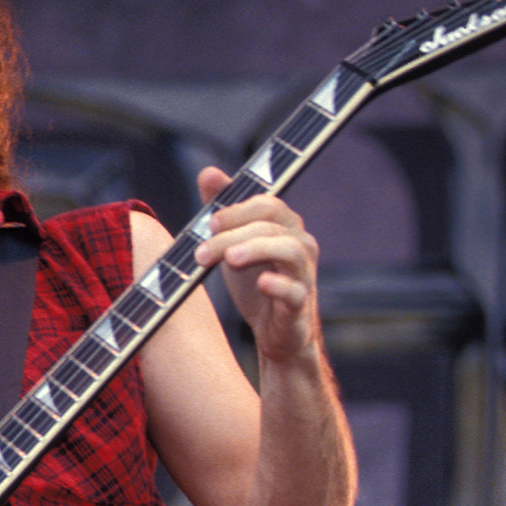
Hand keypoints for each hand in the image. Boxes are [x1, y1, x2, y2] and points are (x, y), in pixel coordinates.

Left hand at [193, 166, 323, 362]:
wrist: (275, 331)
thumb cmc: (255, 281)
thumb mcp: (234, 243)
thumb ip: (224, 209)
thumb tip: (209, 173)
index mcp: (284, 226)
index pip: (267, 203)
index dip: (237, 209)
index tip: (209, 223)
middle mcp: (300, 244)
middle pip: (270, 225)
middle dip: (232, 234)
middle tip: (201, 251)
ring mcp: (303, 274)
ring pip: (289, 250)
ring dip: (255, 250)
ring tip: (229, 259)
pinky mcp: (300, 304)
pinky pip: (296, 290)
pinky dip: (279, 285)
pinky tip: (262, 283)